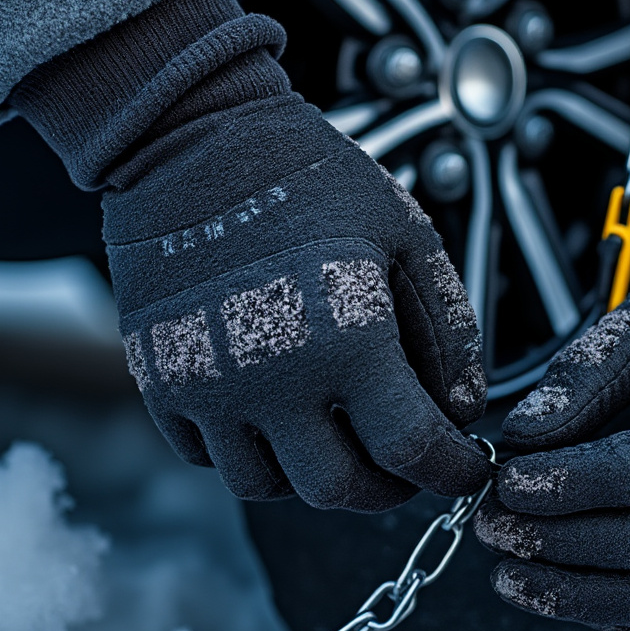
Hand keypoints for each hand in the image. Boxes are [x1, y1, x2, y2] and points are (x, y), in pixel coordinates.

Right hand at [108, 94, 489, 511]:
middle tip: (406, 461)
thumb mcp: (406, 233)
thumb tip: (463, 408)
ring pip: (269, 487)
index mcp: (345, 338)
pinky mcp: (161, 384)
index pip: (413, 452)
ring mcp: (208, 388)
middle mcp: (272, 378)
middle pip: (340, 491)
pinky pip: (211, 458)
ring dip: (314, 473)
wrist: (189, 139)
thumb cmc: (307, 177)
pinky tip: (278, 409)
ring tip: (339, 430)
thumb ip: (447, 327)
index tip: (467, 469)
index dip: (453, 472)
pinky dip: (253, 451)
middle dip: (387, 488)